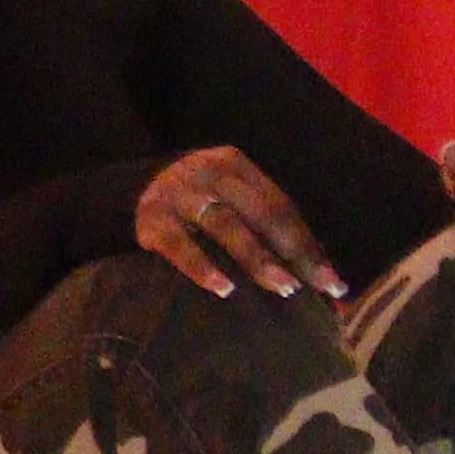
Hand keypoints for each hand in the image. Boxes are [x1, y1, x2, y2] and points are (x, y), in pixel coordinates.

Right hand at [133, 142, 340, 301]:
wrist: (121, 192)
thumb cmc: (191, 204)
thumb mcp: (225, 198)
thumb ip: (261, 225)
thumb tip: (316, 276)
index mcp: (235, 166)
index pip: (280, 207)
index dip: (308, 244)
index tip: (333, 283)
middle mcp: (209, 173)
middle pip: (260, 213)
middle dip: (292, 252)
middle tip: (314, 288)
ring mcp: (179, 194)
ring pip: (226, 225)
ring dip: (256, 258)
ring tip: (281, 286)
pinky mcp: (151, 218)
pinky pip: (179, 244)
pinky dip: (201, 266)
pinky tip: (223, 288)